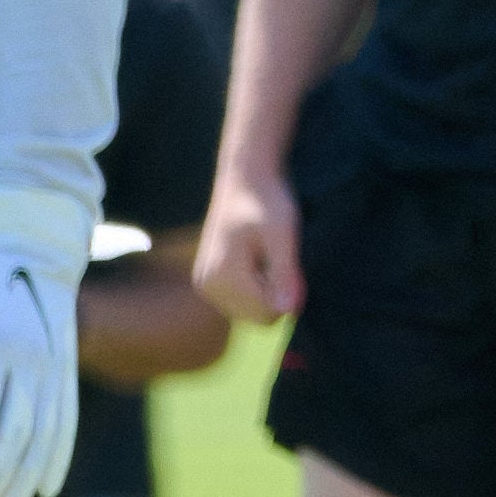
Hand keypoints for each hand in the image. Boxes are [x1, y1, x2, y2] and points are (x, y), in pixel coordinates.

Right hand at [193, 167, 299, 324]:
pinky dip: (258, 286)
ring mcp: (206, 285)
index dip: (289, 293)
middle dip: (277, 293)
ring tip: (266, 255)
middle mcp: (207, 286)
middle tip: (277, 256)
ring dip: (268, 289)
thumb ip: (284, 273)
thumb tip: (287, 310)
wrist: (245, 179)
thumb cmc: (267, 202)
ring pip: (253, 311)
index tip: (288, 260)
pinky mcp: (210, 281)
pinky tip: (257, 259)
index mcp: (222, 277)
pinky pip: (244, 301)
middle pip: (260, 317)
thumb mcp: (283, 236)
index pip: (269, 313)